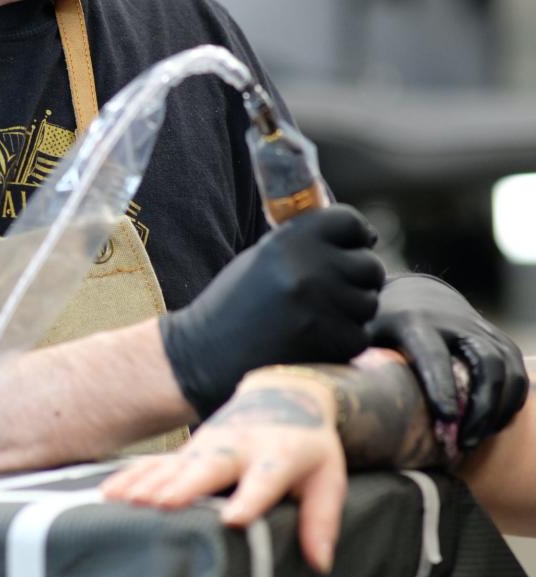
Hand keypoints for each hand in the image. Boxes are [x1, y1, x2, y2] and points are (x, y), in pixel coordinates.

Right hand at [102, 370, 346, 572]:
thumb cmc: (307, 446)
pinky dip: (131, 478)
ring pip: (175, 465)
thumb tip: (320, 563)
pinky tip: (108, 494)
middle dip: (185, 485)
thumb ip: (323, 519)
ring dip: (149, 483)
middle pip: (209, 466)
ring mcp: (207, 447)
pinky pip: (155, 465)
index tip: (234, 519)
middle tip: (161, 504)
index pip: (265, 479)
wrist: (282, 395)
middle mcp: (238, 448)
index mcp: (277, 456)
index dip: (250, 499)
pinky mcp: (187, 451)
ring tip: (125, 503)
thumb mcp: (329, 477)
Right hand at [159, 204, 383, 418]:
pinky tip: (315, 339)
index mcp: (291, 240)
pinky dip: (344, 339)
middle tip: (334, 289)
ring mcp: (323, 308)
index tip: (351, 247)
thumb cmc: (237, 303)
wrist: (206, 354)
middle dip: (358, 277)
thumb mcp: (264, 256)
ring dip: (352, 310)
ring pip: (369, 302)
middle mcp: (310, 269)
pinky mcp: (332, 344)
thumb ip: (308, 242)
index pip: (350, 222)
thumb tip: (367, 236)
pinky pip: (360, 335)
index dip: (355, 235)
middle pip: (370, 265)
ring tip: (316, 317)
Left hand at [367, 275, 528, 448]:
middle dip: (479, 406)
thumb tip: (336, 401)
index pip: (433, 354)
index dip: (442, 386)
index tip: (446, 419)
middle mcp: (454, 322)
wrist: (413, 294)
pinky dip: (511, 400)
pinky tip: (492, 425)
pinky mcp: (496, 338)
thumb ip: (355, 363)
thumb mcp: (362, 337)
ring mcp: (480, 329)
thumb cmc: (379, 327)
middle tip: (462, 442)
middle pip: (483, 363)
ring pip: (506, 368)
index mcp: (414, 321)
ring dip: (497, 408)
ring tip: (474, 440)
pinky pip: (516, 370)